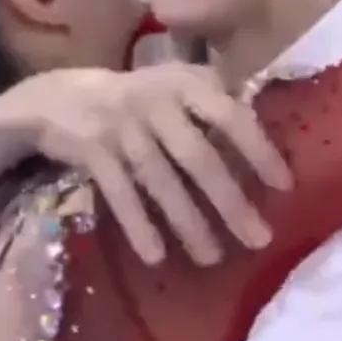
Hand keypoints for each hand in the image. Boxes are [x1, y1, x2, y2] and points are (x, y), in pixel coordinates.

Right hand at [0, 64, 293, 265]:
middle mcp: (155, 100)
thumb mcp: (175, 86)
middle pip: (198, 157)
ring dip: (189, 223)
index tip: (284, 186)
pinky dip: (138, 226)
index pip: (230, 115)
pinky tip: (156, 256)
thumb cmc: (137, 98)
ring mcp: (121, 125)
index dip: (258, 149)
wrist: (58, 97)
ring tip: (213, 258)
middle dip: (230, 201)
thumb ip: (214, 104)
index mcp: (184, 82)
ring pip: (161, 181)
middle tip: (259, 238)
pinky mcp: (91, 151)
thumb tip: (269, 141)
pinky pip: (120, 195)